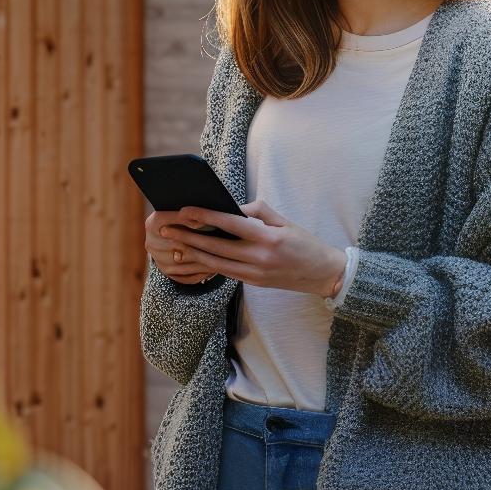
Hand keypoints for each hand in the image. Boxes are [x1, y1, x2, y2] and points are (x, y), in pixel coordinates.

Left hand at [157, 200, 347, 297]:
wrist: (323, 274)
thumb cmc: (305, 243)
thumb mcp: (285, 220)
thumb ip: (258, 211)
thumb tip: (232, 206)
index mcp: (268, 237)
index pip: (230, 224)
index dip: (205, 216)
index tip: (185, 210)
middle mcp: (259, 257)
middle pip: (216, 246)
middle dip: (189, 237)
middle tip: (167, 229)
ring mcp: (255, 273)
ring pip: (216, 262)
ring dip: (193, 253)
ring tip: (174, 243)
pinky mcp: (253, 283)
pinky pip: (225, 271)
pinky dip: (207, 263)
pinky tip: (194, 256)